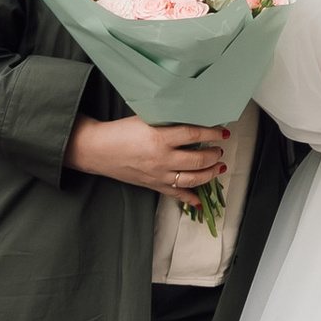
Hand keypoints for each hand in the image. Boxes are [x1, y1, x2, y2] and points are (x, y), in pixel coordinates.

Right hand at [66, 116, 230, 195]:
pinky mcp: (153, 185)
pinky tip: (201, 201)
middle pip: (198, 160)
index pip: (194, 135)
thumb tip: (192, 118)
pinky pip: (176, 195)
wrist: (97, 150)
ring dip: (209, 174)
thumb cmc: (120, 131)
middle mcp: (161, 159)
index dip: (212, 133)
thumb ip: (168, 120)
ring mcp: (158, 175)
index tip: (222, 131)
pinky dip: (190, 199)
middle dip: (214, 155)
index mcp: (159, 138)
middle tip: (220, 150)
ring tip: (218, 167)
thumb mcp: (145, 118)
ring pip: (192, 179)